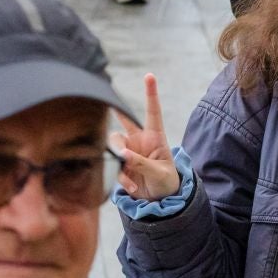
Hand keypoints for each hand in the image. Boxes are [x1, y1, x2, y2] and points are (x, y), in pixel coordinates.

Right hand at [114, 74, 181, 200]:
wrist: (160, 201)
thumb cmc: (166, 183)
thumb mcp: (159, 173)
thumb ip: (141, 163)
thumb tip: (122, 154)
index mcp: (155, 137)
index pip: (152, 112)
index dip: (151, 94)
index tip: (149, 76)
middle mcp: (140, 141)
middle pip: (124, 123)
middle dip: (117, 113)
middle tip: (111, 107)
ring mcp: (129, 152)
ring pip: (114, 145)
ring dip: (120, 163)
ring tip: (133, 181)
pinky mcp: (121, 165)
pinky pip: (114, 166)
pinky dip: (122, 179)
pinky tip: (133, 188)